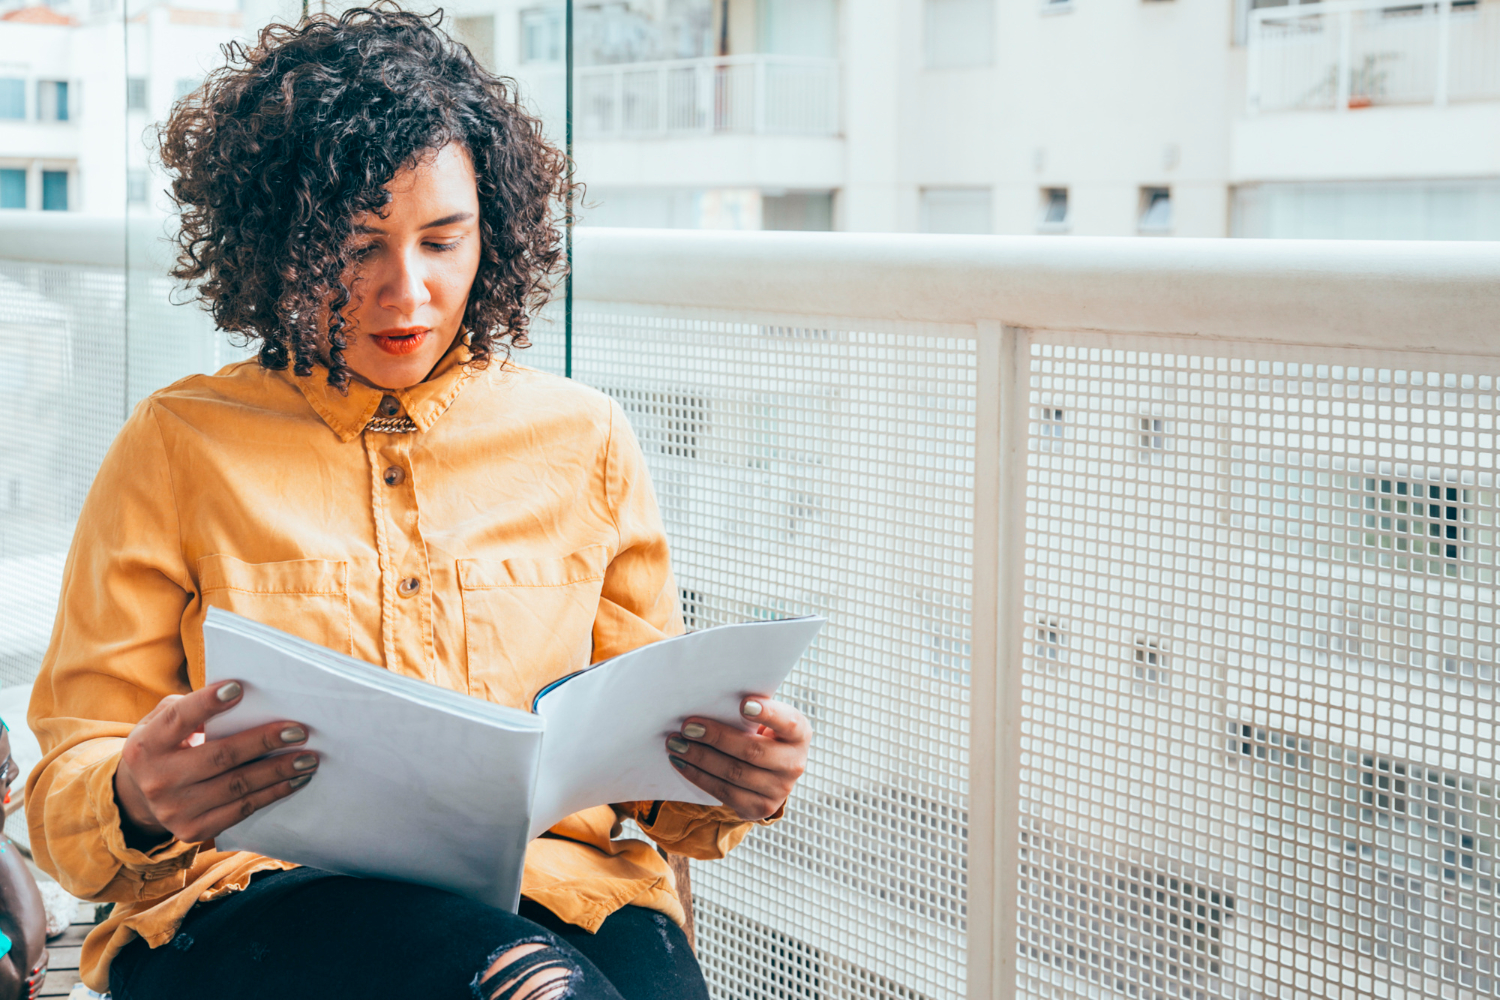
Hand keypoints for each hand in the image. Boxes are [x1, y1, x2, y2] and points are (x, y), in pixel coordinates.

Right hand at [114, 680, 317, 845]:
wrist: (140, 797)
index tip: (239, 688)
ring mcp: (174, 809)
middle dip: (264, 742)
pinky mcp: (192, 830)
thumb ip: (191, 708)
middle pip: (220, 756)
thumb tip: (243, 698)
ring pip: (237, 786)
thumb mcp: (162, 722)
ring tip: (309, 758)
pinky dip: (273, 793)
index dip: (207, 703)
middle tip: (299, 730)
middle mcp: (158, 779)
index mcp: (146, 745)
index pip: (179, 719)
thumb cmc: (166, 745)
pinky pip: (241, 810)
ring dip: (279, 771)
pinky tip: (295, 781)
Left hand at [665, 697, 808, 820]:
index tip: (742, 703)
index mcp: (799, 734)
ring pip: (734, 773)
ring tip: (676, 744)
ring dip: (699, 758)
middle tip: (687, 726)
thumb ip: (747, 711)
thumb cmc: (760, 733)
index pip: (788, 722)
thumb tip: (707, 701)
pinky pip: (724, 792)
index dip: (768, 713)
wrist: (769, 773)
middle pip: (752, 751)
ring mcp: (779, 790)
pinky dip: (698, 776)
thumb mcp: (764, 720)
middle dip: (716, 738)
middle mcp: (794, 764)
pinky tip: (681, 763)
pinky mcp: (759, 808)